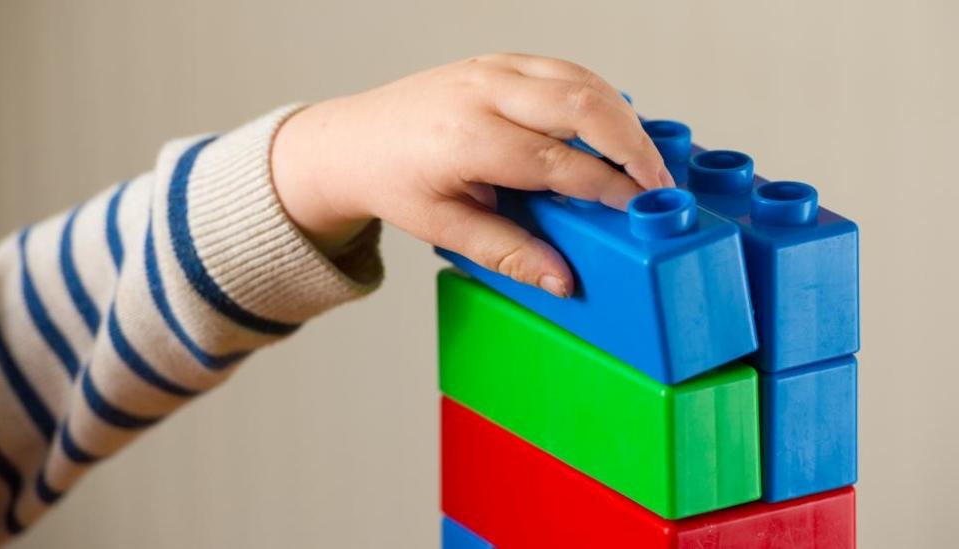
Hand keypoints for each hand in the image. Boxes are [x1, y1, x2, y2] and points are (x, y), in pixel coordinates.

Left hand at [271, 53, 673, 296]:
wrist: (353, 141)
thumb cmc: (394, 182)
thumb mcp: (445, 229)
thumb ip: (509, 253)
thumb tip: (563, 280)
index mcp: (467, 138)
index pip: (558, 162)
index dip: (608, 187)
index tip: (640, 211)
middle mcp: (482, 91)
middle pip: (581, 106)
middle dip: (632, 146)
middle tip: (660, 185)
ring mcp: (492, 68)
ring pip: (580, 80)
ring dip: (623, 118)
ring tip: (646, 161)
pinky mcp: (499, 61)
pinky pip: (564, 70)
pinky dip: (598, 97)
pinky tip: (614, 129)